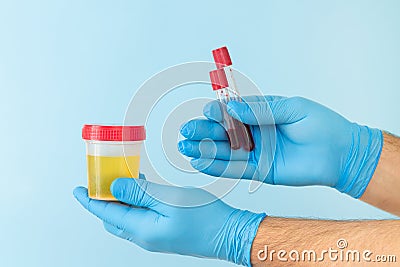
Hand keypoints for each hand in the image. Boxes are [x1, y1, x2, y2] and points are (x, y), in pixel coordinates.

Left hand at [73, 176, 265, 265]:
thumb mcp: (169, 199)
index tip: (78, 189)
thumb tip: (114, 187)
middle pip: (114, 219)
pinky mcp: (164, 233)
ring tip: (124, 180)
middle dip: (104, 201)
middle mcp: (145, 236)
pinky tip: (145, 189)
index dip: (90, 201)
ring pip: (127, 218)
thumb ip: (140, 192)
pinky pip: (141, 218)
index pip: (106, 215)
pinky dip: (136, 203)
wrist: (229, 234)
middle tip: (101, 181)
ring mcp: (155, 236)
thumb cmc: (205, 218)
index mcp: (142, 230)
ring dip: (122, 200)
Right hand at [178, 96, 382, 197]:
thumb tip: (232, 108)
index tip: (207, 111)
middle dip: (204, 131)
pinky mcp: (260, 170)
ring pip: (225, 151)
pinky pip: (235, 169)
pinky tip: (200, 163)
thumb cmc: (321, 125)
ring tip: (185, 147)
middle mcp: (255, 133)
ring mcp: (256, 152)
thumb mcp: (291, 108)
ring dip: (204, 149)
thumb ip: (261, 110)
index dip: (217, 112)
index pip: (232, 112)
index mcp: (261, 114)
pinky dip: (217, 167)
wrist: (340, 153)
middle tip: (186, 131)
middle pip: (223, 132)